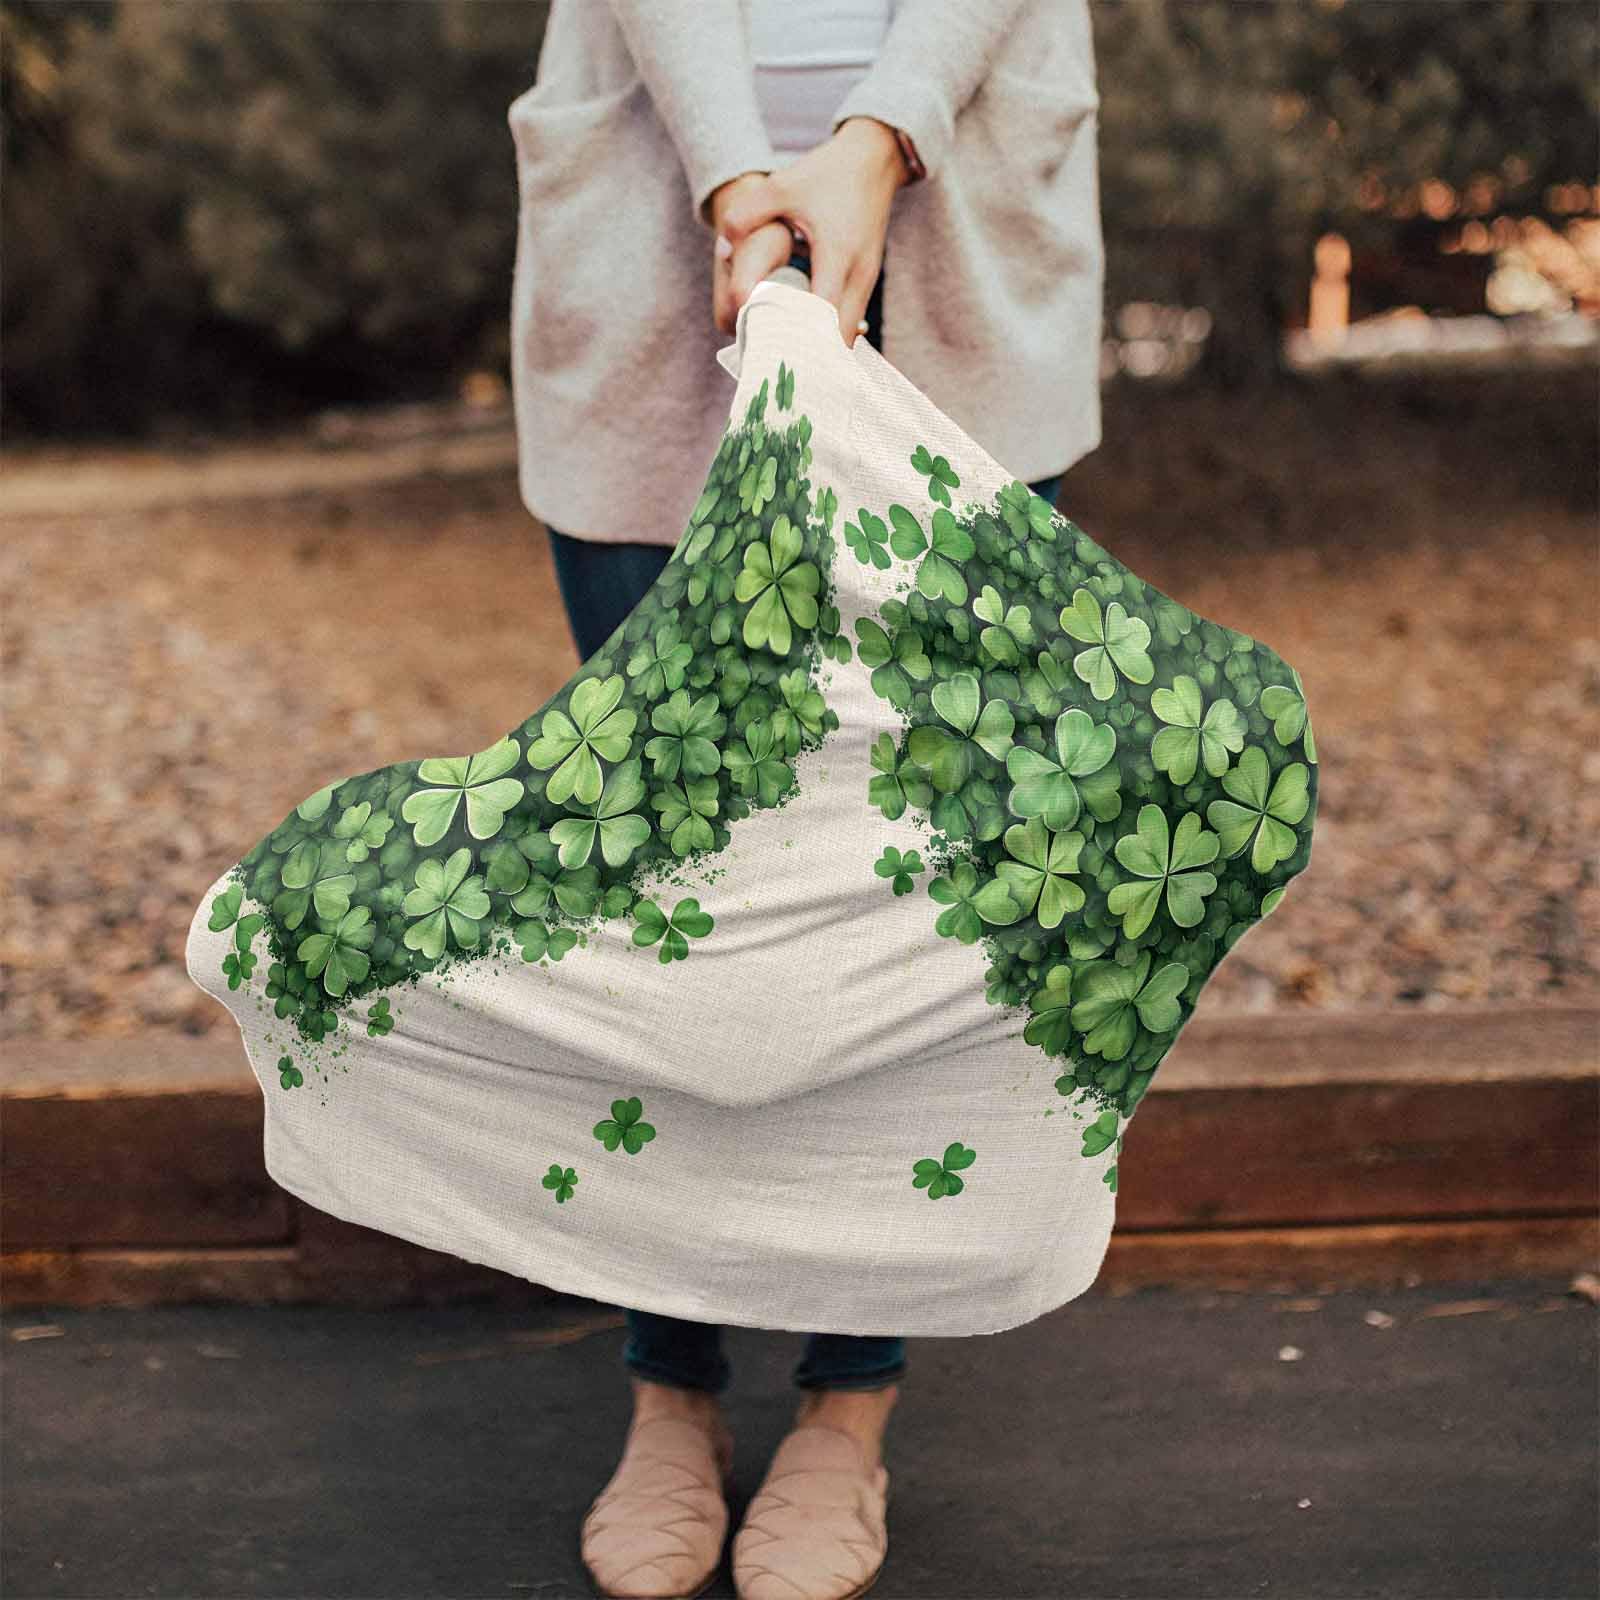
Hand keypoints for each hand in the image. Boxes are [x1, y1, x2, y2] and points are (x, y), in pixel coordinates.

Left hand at [714, 118, 910, 344]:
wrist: (874, 159)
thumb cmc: (827, 174)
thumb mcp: (782, 186)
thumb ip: (746, 214)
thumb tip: (721, 249)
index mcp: (837, 255)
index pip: (822, 318)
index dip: (799, 341)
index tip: (773, 357)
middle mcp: (858, 275)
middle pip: (838, 339)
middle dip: (810, 357)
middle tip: (775, 367)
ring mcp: (867, 281)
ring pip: (846, 335)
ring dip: (820, 348)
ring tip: (786, 358)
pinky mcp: (866, 281)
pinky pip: (849, 321)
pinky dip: (828, 334)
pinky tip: (802, 338)